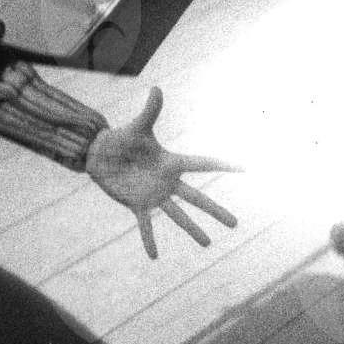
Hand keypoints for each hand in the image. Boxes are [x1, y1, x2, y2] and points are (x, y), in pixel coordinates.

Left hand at [85, 88, 241, 258]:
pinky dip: (149, 240)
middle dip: (216, 211)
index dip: (222, 165)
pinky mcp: (137, 205)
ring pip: (178, 216)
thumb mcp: (137, 127)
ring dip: (193, 230)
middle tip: (235, 224)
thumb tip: (157, 87)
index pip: (201, 163)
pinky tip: (154, 257)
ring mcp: (154, 195)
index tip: (244, 168)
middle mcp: (167, 182)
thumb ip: (150, 111)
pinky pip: (146, 226)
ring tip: (208, 245)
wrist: (100, 153)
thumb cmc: (121, 138)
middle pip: (197, 198)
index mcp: (171, 162)